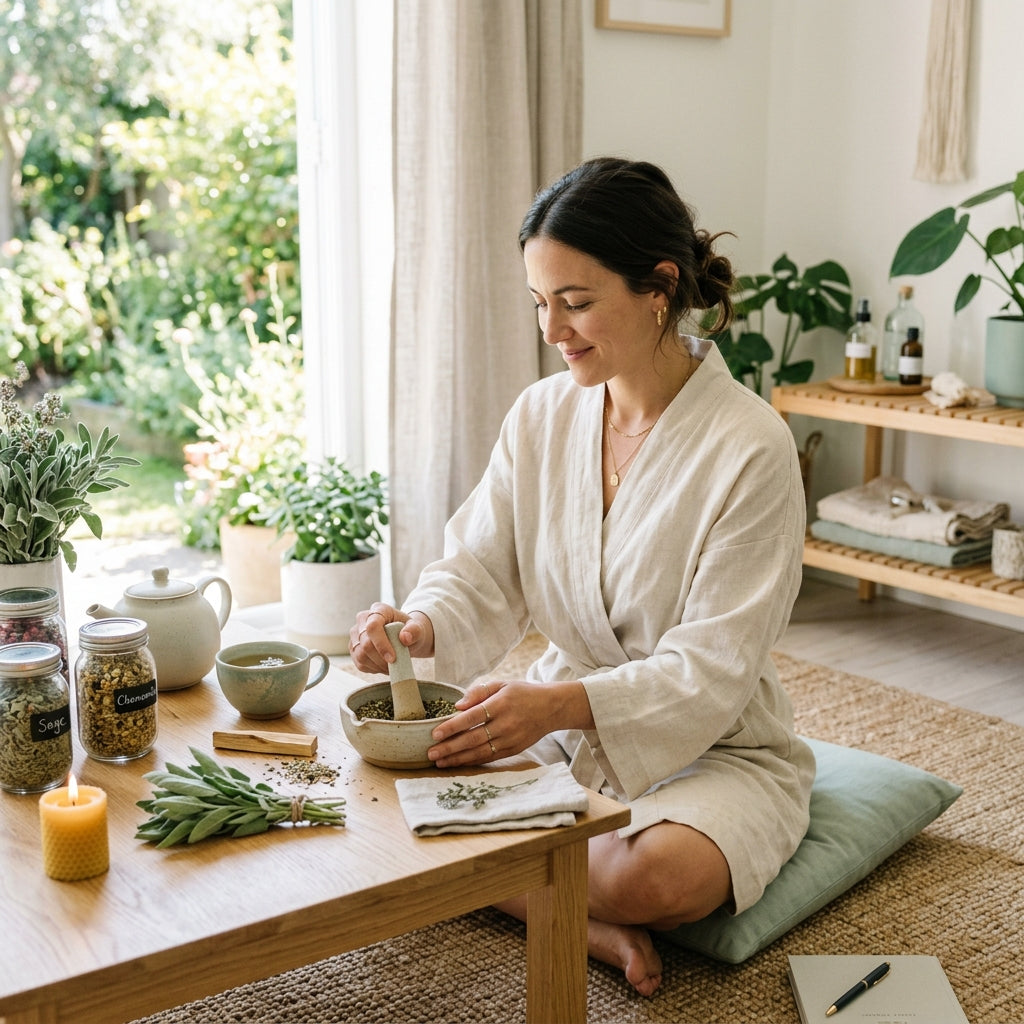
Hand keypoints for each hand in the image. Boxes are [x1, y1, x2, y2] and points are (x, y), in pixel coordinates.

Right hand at [348, 604, 434, 672]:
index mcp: (379, 610)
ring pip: (360, 655)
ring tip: (391, 667)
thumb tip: (405, 638)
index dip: (381, 644)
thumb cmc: (410, 631)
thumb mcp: (417, 629)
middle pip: (365, 643)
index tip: (392, 658)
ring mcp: (356, 634)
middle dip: (381, 659)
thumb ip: (414, 630)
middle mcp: (363, 619)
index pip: (372, 626)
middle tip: (395, 665)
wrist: (405, 637)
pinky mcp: (354, 647)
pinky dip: (373, 669)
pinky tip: (384, 667)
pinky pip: (359, 663)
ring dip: (377, 666)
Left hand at [427, 680, 556, 767]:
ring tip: (439, 762)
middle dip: (450, 747)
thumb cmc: (522, 693)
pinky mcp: (514, 750)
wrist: (551, 708)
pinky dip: (472, 761)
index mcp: (501, 704)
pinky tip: (458, 763)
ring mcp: (511, 739)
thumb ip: (478, 692)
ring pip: (480, 752)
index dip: (453, 726)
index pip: (472, 717)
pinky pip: (490, 758)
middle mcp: (506, 723)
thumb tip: (457, 706)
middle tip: (430, 753)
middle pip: (473, 739)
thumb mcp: (502, 684)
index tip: (435, 733)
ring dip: (458, 759)